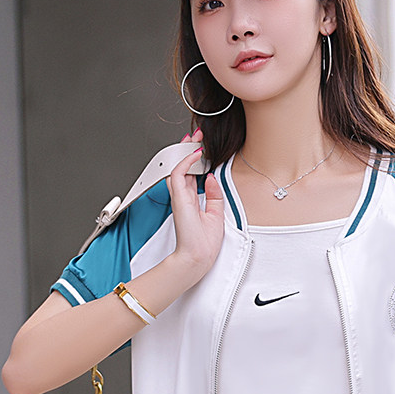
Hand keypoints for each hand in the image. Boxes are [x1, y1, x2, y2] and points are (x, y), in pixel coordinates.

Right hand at [166, 129, 224, 281]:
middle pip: (182, 166)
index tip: (202, 147)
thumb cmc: (204, 243)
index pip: (190, 173)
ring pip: (178, 166)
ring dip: (187, 150)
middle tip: (198, 136)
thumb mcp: (215, 214)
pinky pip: (179, 173)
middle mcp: (183, 196)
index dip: (195, 159)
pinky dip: (187, 161)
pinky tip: (196, 153)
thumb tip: (213, 178)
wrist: (198, 257)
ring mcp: (179, 196)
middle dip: (189, 149)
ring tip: (196, 138)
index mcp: (191, 200)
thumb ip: (214, 196)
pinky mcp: (178, 198)